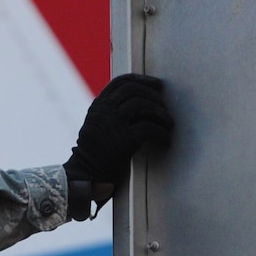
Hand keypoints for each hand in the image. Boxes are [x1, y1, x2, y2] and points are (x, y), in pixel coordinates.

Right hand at [63, 73, 172, 219]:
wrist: (86, 175)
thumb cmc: (96, 152)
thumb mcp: (97, 125)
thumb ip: (112, 112)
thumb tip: (143, 102)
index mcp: (98, 106)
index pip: (120, 82)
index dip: (141, 80)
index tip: (156, 84)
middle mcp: (104, 111)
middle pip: (133, 90)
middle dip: (153, 95)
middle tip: (164, 105)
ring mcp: (113, 124)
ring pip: (143, 104)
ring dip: (160, 112)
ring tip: (168, 123)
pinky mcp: (124, 141)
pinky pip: (150, 128)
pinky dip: (162, 133)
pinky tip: (166, 140)